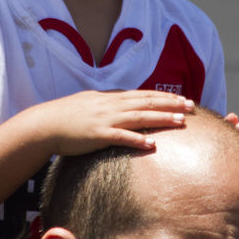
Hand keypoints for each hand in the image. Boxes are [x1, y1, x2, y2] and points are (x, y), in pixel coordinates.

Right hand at [44, 89, 193, 156]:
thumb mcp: (91, 102)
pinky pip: (121, 137)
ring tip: (181, 122)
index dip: (165, 96)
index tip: (183, 99)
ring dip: (162, 118)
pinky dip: (138, 140)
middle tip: (192, 106)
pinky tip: (152, 144)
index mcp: (112, 97)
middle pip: (148, 102)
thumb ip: (109, 102)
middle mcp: (112, 105)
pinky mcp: (98, 135)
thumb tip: (124, 102)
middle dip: (172, 104)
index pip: (144, 95)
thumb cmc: (67, 115)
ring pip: (140, 117)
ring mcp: (106, 119)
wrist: (46, 123)